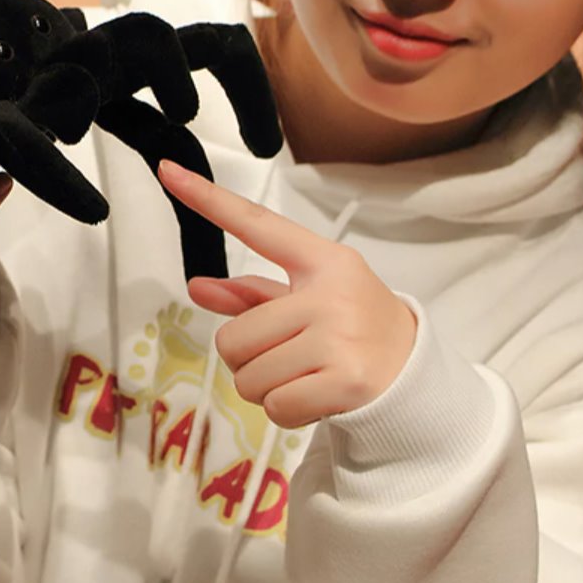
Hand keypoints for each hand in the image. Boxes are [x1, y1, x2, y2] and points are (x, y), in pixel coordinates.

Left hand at [157, 158, 415, 426]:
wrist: (414, 373)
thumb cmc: (350, 328)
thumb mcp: (307, 299)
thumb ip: (250, 294)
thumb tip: (196, 287)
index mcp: (321, 259)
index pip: (256, 223)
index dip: (207, 199)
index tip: (168, 171)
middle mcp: (330, 292)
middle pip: (235, 337)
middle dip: (248, 359)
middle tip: (286, 356)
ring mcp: (340, 336)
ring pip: (250, 377)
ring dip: (265, 387)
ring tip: (304, 375)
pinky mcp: (348, 381)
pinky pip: (276, 406)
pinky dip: (284, 412)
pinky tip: (314, 397)